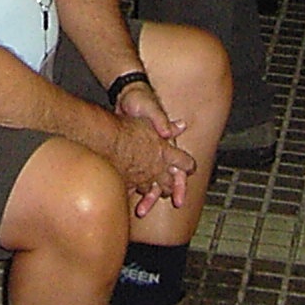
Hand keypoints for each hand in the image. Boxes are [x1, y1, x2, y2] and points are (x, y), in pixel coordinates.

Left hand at [109, 86, 192, 214]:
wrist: (124, 94)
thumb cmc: (140, 99)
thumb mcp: (149, 107)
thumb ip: (160, 119)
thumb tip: (170, 131)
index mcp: (167, 143)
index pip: (180, 168)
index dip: (180, 185)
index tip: (179, 200)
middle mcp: (159, 151)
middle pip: (165, 179)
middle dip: (161, 196)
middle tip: (149, 211)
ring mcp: (146, 153)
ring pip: (150, 180)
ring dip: (146, 195)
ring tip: (139, 210)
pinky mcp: (132, 153)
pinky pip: (135, 174)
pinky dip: (132, 186)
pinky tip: (126, 196)